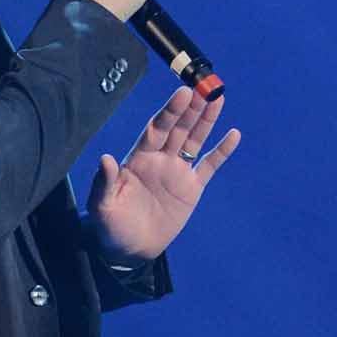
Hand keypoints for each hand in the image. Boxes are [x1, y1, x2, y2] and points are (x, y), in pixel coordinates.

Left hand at [86, 87, 240, 262]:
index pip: (157, 128)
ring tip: (217, 97)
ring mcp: (177, 172)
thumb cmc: (110, 226)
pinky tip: (233, 134)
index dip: (170, 111)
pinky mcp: (191, 188)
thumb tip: (105, 158)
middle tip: (204, 87)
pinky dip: (222, 151)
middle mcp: (159, 159)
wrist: (129, 249)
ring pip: (194, 140)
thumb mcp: (103, 206)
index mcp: (138, 158)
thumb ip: (104, 182)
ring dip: (206, 120)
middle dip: (191, 108)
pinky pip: (209, 166)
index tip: (182, 93)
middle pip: (178, 128)